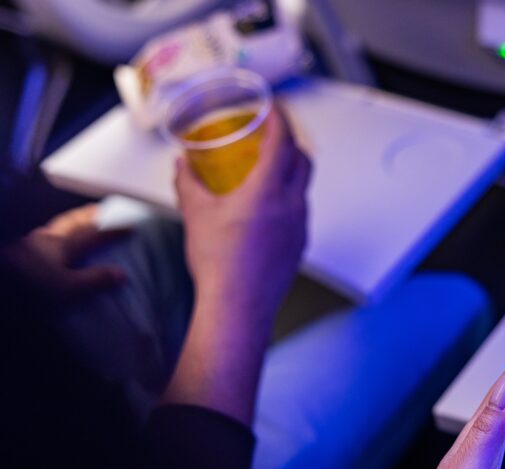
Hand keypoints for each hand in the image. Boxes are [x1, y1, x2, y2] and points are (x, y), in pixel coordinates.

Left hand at [1, 205, 126, 307]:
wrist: (1, 280)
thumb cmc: (28, 283)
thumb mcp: (66, 287)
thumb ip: (94, 280)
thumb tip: (122, 274)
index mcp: (64, 244)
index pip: (95, 233)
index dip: (114, 229)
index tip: (132, 226)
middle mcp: (48, 237)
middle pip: (73, 221)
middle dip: (90, 215)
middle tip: (102, 211)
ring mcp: (31, 240)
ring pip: (56, 225)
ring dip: (71, 219)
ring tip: (80, 219)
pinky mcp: (18, 245)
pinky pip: (43, 233)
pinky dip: (54, 231)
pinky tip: (51, 237)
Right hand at [174, 105, 310, 328]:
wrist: (238, 306)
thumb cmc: (219, 263)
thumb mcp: (196, 214)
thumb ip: (189, 183)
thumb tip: (182, 166)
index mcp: (269, 190)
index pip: (284, 141)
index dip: (281, 118)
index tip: (275, 107)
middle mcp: (292, 206)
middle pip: (304, 160)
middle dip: (291, 142)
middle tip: (273, 135)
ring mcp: (300, 227)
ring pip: (303, 187)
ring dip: (291, 171)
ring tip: (268, 170)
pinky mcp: (299, 245)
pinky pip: (299, 211)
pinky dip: (288, 197)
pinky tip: (268, 207)